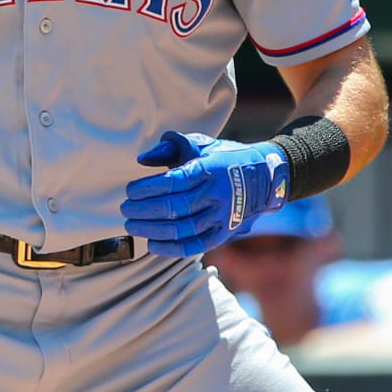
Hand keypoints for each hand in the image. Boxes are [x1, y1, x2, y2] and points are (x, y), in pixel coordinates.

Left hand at [121, 131, 289, 256]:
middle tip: (125, 210)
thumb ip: (168, 148)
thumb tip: (141, 160)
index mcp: (207, 169)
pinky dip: (172, 248)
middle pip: (174, 207)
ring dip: (153, 230)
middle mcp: (216, 194)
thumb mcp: (198, 143)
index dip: (147, 189)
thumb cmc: (222, 158)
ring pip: (183, 228)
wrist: (265, 176)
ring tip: (132, 226)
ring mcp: (222, 216)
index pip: (172, 182)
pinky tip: (153, 244)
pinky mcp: (225, 233)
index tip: (129, 191)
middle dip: (144, 211)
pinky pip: (196, 245)